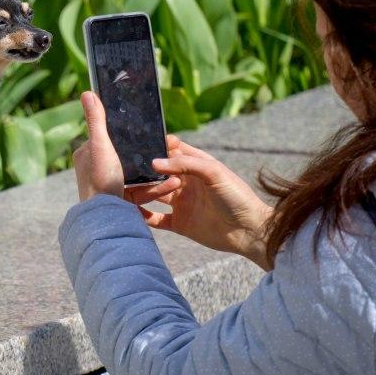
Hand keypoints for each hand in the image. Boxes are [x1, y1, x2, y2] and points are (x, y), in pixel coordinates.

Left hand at [72, 91, 180, 202]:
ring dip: (159, 176)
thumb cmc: (101, 181)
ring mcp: (109, 187)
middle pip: (128, 158)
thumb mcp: (101, 146)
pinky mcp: (121, 202)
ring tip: (178, 174)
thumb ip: (96, 121)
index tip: (151, 133)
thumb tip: (87, 92)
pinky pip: (141, 192)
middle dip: (152, 159)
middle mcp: (96, 170)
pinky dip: (157, 189)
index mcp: (88, 154)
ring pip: (138, 177)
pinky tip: (174, 184)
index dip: (130, 136)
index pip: (110, 138)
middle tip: (170, 151)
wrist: (106, 220)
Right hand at [135, 140, 273, 269]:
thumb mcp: (214, 172)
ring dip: (141, 191)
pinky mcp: (179, 223)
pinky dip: (142, 215)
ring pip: (153, 194)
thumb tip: (154, 162)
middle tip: (126, 166)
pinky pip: (155, 219)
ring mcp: (181, 203)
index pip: (172, 151)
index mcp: (196, 166)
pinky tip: (131, 210)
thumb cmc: (237, 197)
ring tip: (126, 188)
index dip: (158, 146)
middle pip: (159, 173)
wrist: (250, 232)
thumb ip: (185, 164)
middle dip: (144, 169)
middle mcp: (186, 183)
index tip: (141, 142)